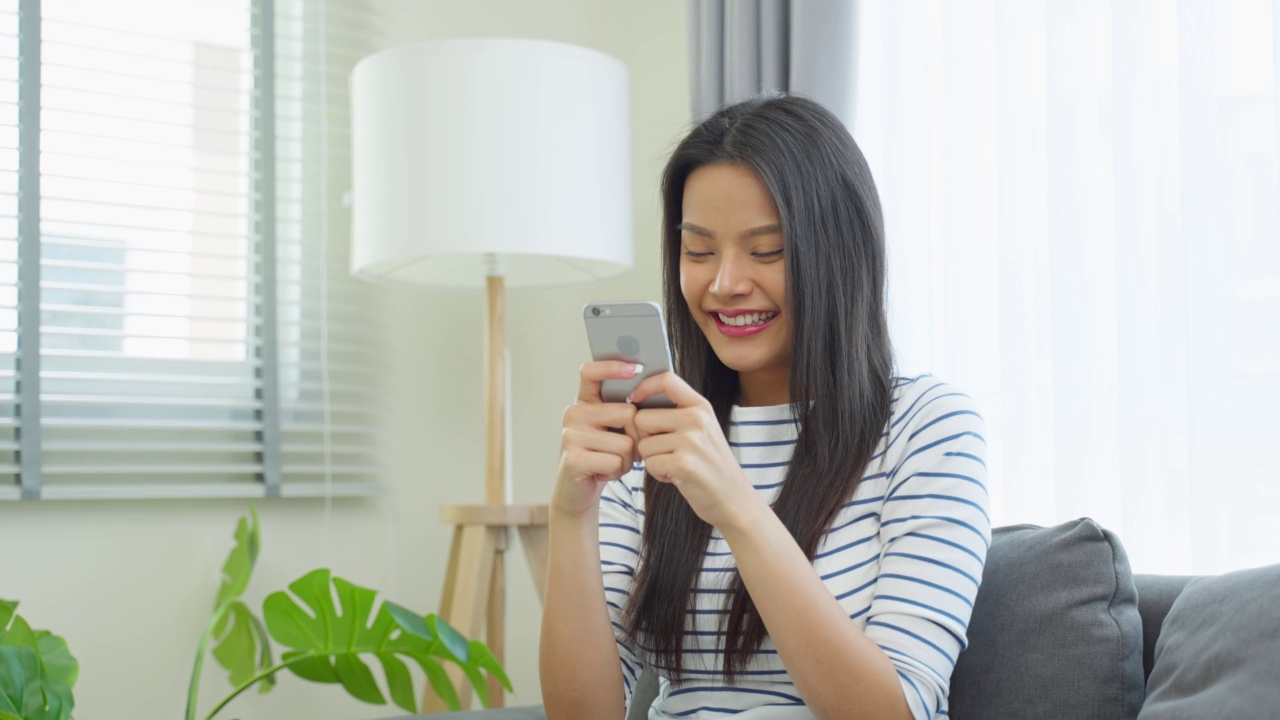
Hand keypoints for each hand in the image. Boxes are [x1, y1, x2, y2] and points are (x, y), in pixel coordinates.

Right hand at [551, 361, 643, 519]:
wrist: (579, 492)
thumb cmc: (603, 456)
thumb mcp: (613, 429)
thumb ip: (626, 410)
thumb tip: (652, 390)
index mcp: (584, 401)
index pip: (591, 373)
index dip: (612, 367)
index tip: (636, 367)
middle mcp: (573, 413)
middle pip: (627, 413)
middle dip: (636, 437)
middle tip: (622, 450)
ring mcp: (570, 435)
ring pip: (625, 442)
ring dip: (627, 459)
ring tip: (610, 463)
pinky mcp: (573, 458)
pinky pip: (615, 461)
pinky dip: (618, 472)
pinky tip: (603, 474)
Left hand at [630, 372, 760, 530]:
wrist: (733, 499)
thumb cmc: (709, 465)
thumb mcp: (702, 430)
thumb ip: (677, 412)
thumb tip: (636, 401)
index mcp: (701, 406)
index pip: (666, 380)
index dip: (644, 387)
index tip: (634, 399)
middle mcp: (697, 419)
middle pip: (642, 418)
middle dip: (644, 438)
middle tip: (663, 451)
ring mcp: (691, 441)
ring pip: (643, 444)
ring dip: (652, 459)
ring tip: (674, 465)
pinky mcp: (683, 464)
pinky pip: (649, 464)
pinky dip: (657, 474)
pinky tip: (675, 476)